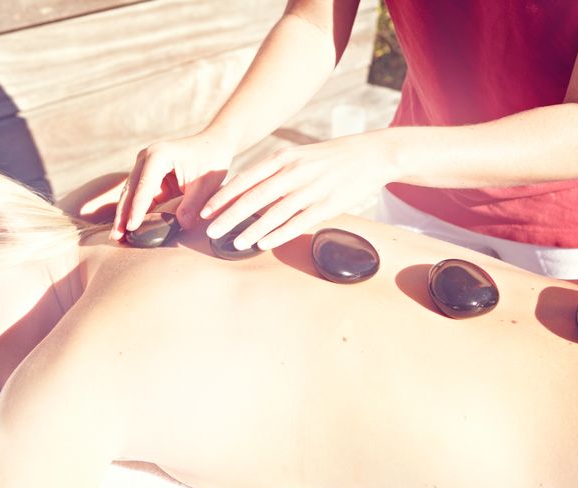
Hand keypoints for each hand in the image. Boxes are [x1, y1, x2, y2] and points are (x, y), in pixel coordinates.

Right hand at [112, 133, 232, 239]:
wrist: (213, 144)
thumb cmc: (211, 161)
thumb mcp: (206, 183)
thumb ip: (193, 204)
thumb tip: (182, 225)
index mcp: (158, 156)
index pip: (144, 187)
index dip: (137, 209)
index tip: (131, 228)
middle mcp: (146, 158)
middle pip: (130, 190)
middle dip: (123, 214)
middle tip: (116, 236)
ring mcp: (144, 166)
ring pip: (131, 194)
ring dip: (125, 215)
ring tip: (118, 236)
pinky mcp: (148, 176)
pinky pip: (140, 196)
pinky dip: (135, 211)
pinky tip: (129, 229)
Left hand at [201, 132, 392, 250]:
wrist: (371, 154)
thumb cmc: (330, 158)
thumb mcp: (298, 155)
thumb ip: (274, 170)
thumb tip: (246, 190)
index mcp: (284, 157)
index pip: (246, 179)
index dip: (223, 197)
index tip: (206, 211)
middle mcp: (295, 172)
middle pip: (254, 197)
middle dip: (230, 216)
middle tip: (211, 232)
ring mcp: (311, 189)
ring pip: (274, 212)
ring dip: (252, 230)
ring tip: (235, 243)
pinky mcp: (328, 205)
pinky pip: (298, 222)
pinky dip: (279, 234)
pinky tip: (264, 244)